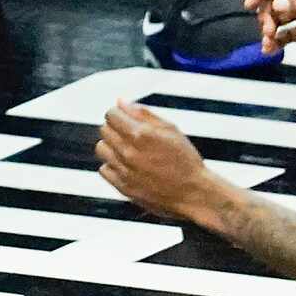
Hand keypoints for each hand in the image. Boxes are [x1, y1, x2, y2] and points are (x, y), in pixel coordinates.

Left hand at [97, 102, 215, 219]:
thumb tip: (120, 102)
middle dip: (115, 126)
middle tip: (129, 132)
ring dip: (111, 145)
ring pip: (102, 149)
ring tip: (127, 148)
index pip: (111, 115)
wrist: (194, 194)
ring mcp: (125, 171)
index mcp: (141, 134)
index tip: (125, 117)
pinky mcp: (123, 188)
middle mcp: (129, 152)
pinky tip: (126, 164)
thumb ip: (143, 113)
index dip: (118, 112)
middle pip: (104, 130)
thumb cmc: (185, 159)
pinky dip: (112, 164)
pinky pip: (104, 169)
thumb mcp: (170, 128)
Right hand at [246, 0, 295, 54]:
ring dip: (270, 29)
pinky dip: (278, 42)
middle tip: (268, 29)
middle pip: (274, 1)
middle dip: (266, 14)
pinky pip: (289, 35)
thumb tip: (277, 6)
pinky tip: (271, 50)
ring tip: (269, 42)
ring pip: (279, 19)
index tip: (249, 5)